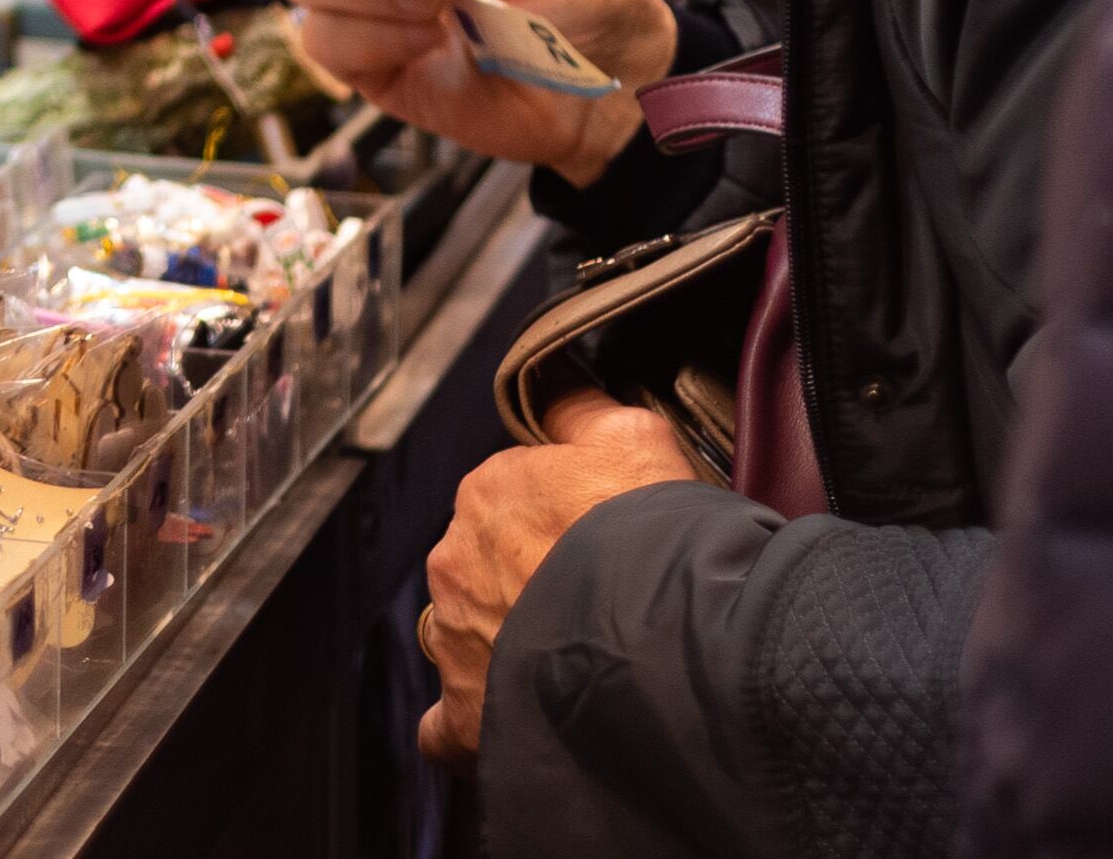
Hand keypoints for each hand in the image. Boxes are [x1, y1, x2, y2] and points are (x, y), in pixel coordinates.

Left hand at [415, 395, 707, 762]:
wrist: (667, 643)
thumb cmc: (654, 538)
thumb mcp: (634, 438)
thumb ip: (582, 409)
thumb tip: (556, 386)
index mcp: (486, 495)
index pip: (507, 502)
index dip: (557, 524)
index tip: (597, 543)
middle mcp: (455, 563)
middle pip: (480, 568)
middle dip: (522, 583)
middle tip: (588, 606)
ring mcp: (456, 640)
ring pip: (459, 637)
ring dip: (494, 646)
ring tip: (558, 664)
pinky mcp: (467, 714)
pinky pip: (445, 726)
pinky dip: (467, 725)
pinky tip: (504, 722)